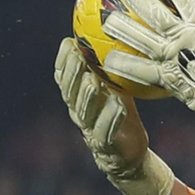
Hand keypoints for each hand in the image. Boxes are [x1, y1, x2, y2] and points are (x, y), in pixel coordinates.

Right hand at [55, 38, 175, 194]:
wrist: (130, 154)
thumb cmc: (121, 116)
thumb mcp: (115, 90)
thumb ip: (110, 72)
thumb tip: (114, 41)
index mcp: (77, 99)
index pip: (63, 78)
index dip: (63, 61)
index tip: (69, 42)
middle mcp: (78, 114)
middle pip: (70, 92)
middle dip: (72, 72)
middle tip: (78, 55)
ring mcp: (90, 131)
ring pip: (84, 111)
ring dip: (88, 94)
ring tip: (93, 78)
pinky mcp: (105, 146)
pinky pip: (105, 130)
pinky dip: (111, 117)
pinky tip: (118, 103)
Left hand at [100, 0, 194, 153]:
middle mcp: (182, 39)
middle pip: (157, 15)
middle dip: (141, 1)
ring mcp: (171, 58)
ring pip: (143, 40)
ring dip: (124, 30)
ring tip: (108, 21)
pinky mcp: (164, 77)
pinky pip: (139, 71)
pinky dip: (123, 65)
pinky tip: (107, 60)